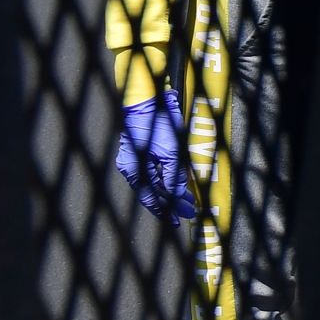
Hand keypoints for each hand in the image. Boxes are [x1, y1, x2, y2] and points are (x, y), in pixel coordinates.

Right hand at [115, 91, 195, 224]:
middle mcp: (131, 169)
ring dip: (170, 193)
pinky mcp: (141, 153)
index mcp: (134, 171)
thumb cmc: (157, 124)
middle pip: (153, 193)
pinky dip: (164, 181)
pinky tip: (176, 186)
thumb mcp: (169, 151)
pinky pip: (152, 173)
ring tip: (186, 202)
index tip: (182, 218)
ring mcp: (134, 161)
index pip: (153, 196)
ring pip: (153, 184)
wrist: (147, 101)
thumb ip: (173, 175)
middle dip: (171, 204)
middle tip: (188, 213)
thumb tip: (178, 195)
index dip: (168, 209)